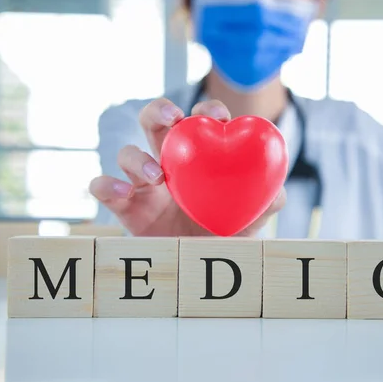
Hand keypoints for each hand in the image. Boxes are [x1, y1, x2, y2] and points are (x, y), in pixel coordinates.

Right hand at [89, 98, 285, 236]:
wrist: (201, 271)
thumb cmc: (226, 236)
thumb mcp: (251, 220)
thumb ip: (268, 203)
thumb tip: (279, 191)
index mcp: (200, 157)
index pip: (200, 121)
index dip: (207, 110)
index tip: (215, 116)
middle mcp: (169, 163)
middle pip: (154, 122)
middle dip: (160, 111)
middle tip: (173, 119)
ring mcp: (144, 185)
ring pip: (126, 153)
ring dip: (136, 157)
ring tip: (156, 176)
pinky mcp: (125, 207)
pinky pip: (103, 188)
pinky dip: (106, 185)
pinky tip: (121, 192)